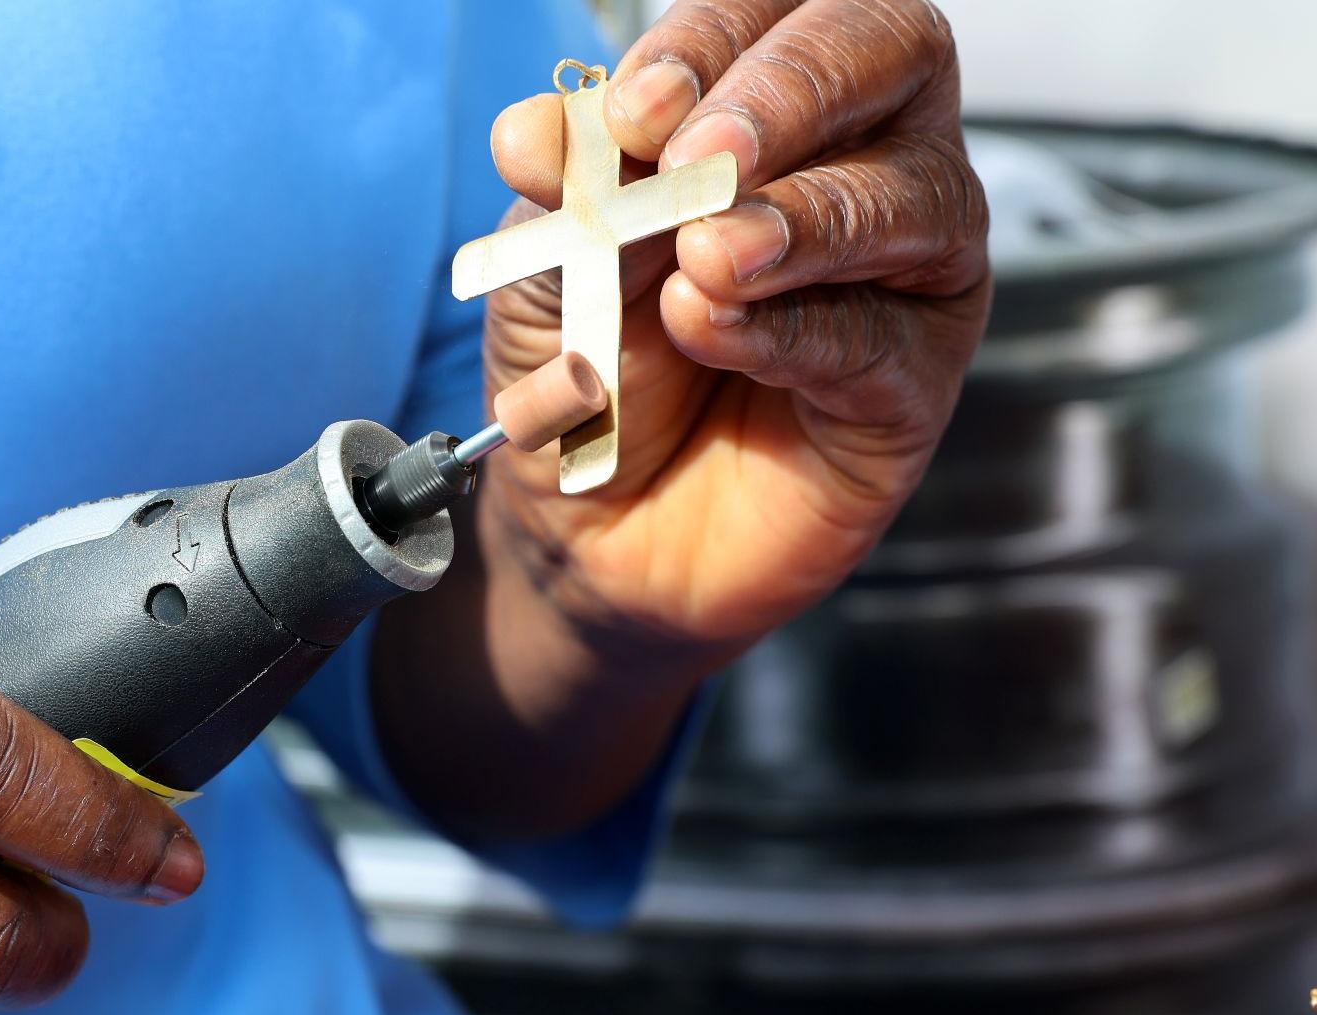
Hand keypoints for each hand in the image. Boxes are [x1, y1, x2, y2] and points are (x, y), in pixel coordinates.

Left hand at [484, 0, 988, 648]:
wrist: (586, 524)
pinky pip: (880, 335)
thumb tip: (539, 129)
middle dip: (788, 94)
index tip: (635, 110)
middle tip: (700, 161)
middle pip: (893, 53)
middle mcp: (865, 160)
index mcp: (775, 103)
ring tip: (706, 256)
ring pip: (913, 195)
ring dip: (800, 217)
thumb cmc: (584, 365)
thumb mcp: (548, 262)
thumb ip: (560, 192)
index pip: (785, 10)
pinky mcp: (914, 382)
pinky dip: (788, 328)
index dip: (713, 40)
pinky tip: (713, 331)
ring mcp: (907, 271)